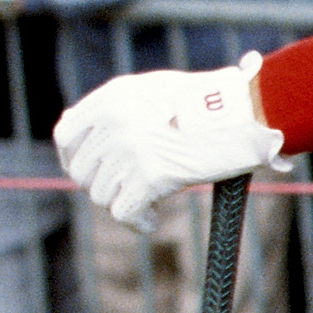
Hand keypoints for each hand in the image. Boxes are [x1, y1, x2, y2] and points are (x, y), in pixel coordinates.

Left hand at [53, 54, 286, 230]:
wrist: (246, 115)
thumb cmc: (207, 104)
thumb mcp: (154, 90)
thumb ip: (114, 108)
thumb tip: (71, 129)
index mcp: (112, 98)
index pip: (66, 134)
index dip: (71, 157)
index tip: (85, 171)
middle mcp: (114, 122)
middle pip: (81, 171)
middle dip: (100, 185)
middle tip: (125, 189)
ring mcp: (130, 149)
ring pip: (101, 195)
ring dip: (122, 202)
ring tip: (148, 200)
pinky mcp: (150, 176)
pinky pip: (123, 213)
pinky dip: (137, 222)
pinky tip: (150, 220)